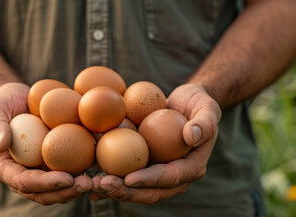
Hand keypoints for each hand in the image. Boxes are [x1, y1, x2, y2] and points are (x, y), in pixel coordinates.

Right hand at [0, 82, 92, 204]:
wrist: (20, 99)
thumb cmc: (5, 103)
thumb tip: (2, 144)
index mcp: (6, 169)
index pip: (24, 182)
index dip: (45, 184)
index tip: (65, 178)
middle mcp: (24, 175)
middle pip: (44, 194)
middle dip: (66, 192)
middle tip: (86, 184)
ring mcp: (41, 172)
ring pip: (59, 189)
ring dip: (78, 188)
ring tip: (96, 181)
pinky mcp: (55, 164)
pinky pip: (70, 172)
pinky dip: (84, 173)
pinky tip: (100, 167)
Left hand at [89, 83, 220, 203]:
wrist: (187, 104)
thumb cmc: (199, 104)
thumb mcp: (208, 108)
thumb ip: (204, 123)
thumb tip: (191, 135)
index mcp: (191, 167)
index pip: (170, 177)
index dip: (149, 180)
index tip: (129, 178)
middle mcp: (174, 177)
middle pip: (150, 191)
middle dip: (125, 191)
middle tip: (103, 184)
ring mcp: (157, 173)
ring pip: (134, 189)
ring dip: (112, 190)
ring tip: (91, 185)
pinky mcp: (144, 167)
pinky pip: (125, 176)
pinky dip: (108, 179)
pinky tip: (88, 180)